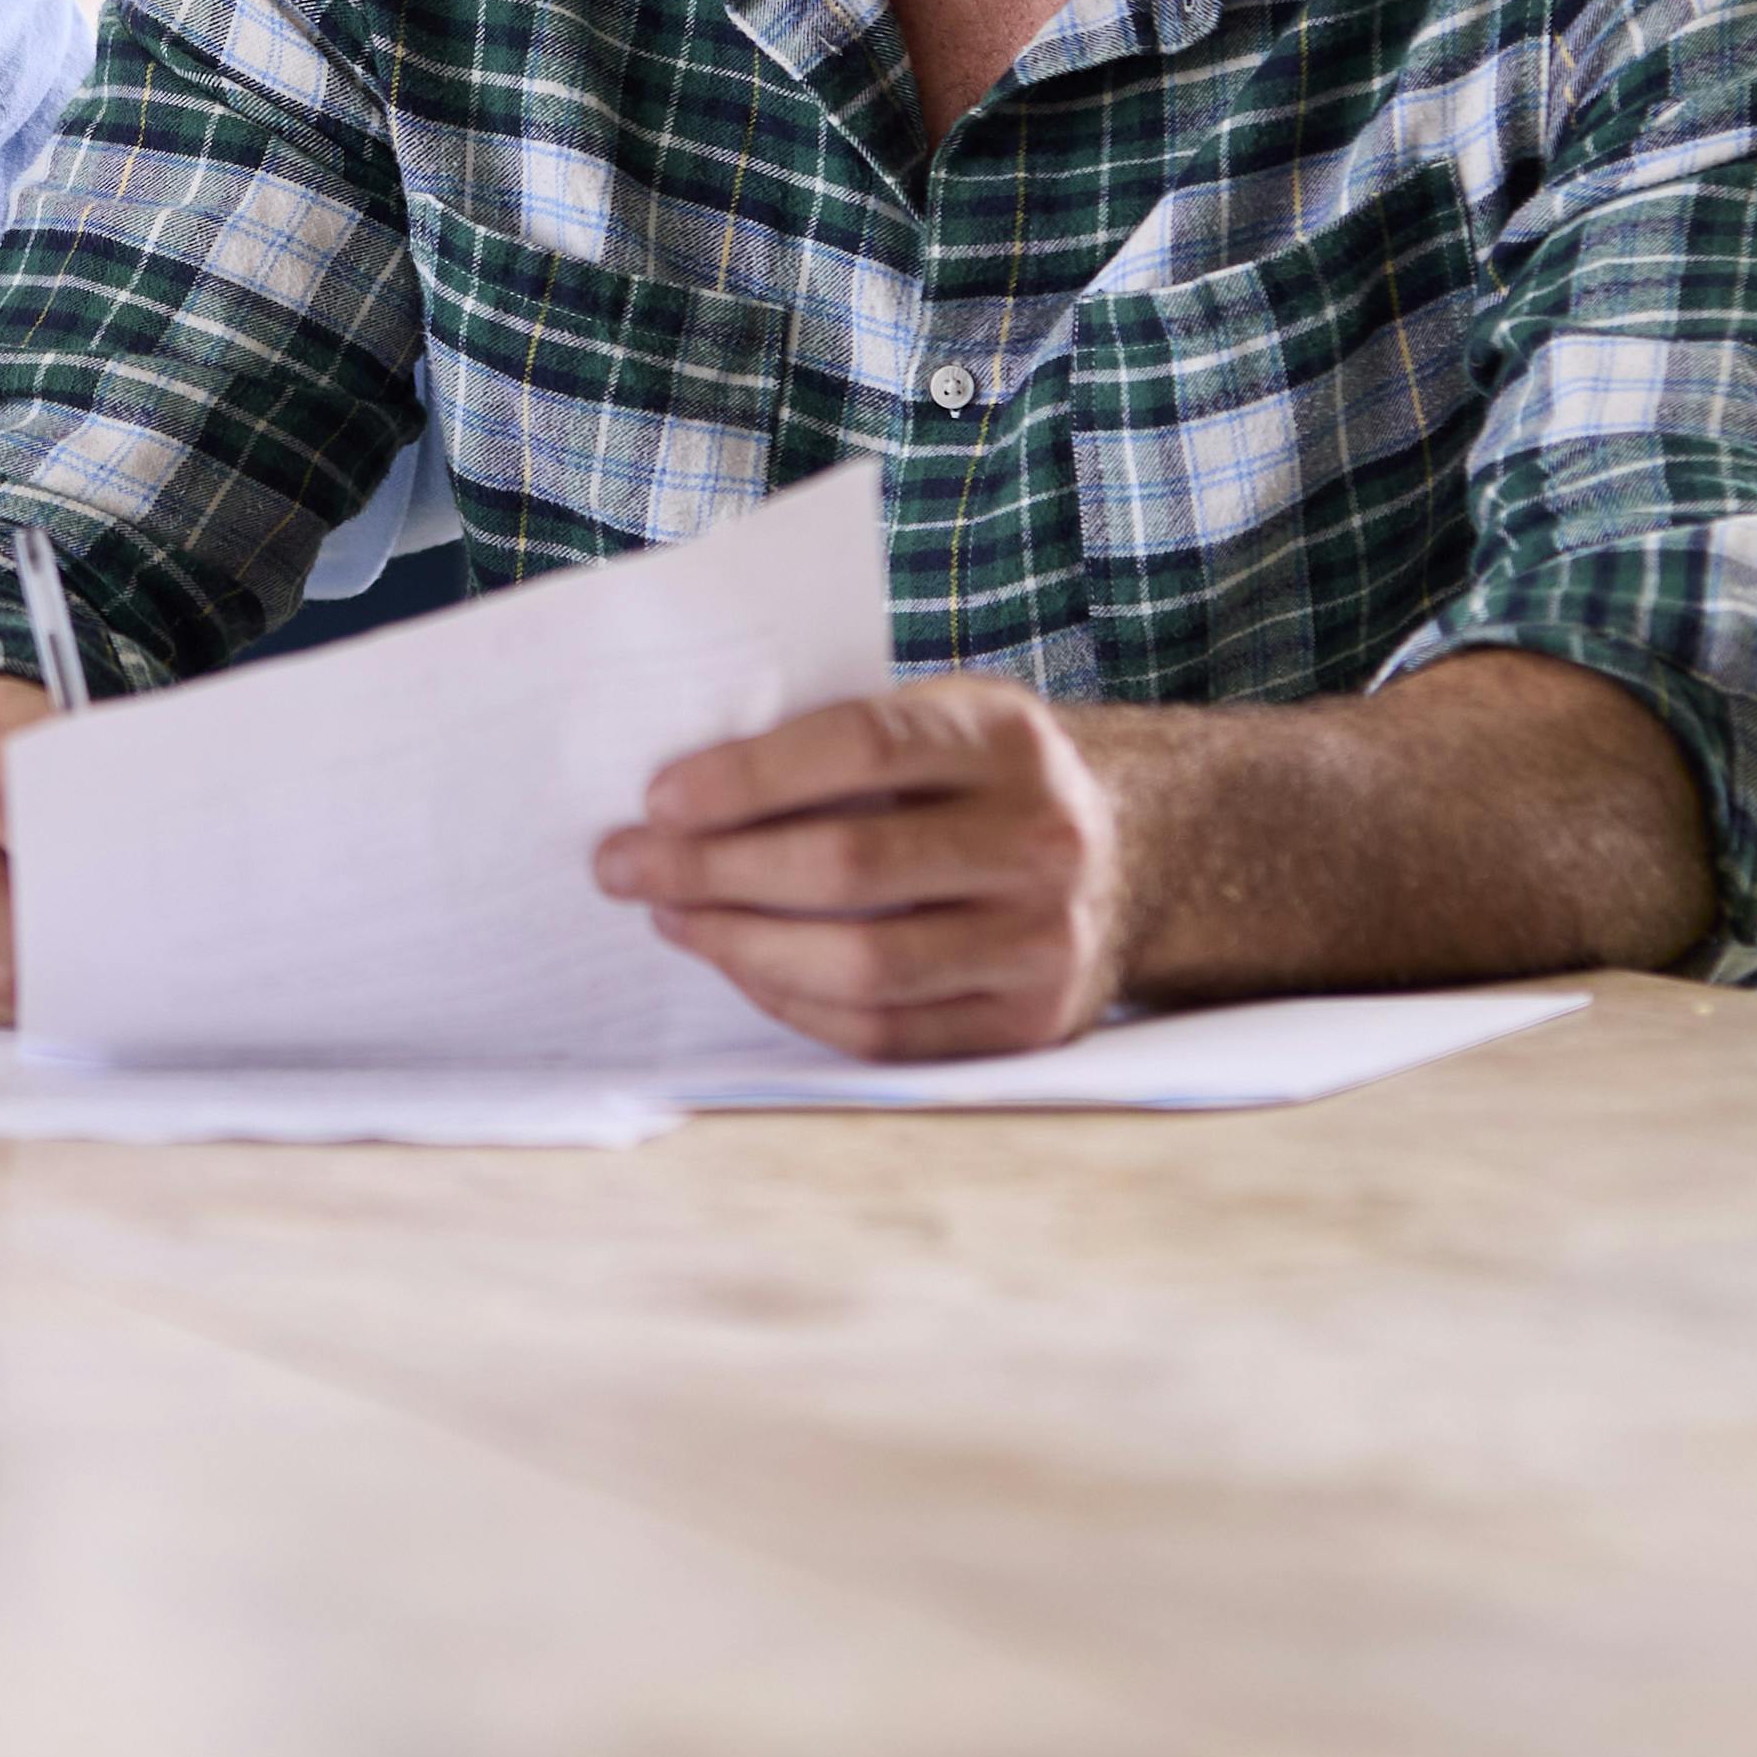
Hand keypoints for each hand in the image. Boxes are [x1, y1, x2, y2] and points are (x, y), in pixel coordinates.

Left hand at [592, 677, 1131, 1059]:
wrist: (1131, 858)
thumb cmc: (984, 781)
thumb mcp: (944, 721)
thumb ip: (843, 742)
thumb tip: (678, 796)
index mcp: (1007, 736)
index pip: (859, 747)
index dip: (748, 776)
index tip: (658, 798)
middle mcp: (1040, 838)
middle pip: (849, 865)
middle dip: (713, 869)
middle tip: (624, 866)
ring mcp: (1044, 941)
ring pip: (862, 965)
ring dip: (739, 945)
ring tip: (670, 918)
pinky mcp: (1030, 1025)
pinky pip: (883, 1034)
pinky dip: (793, 1003)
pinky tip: (740, 965)